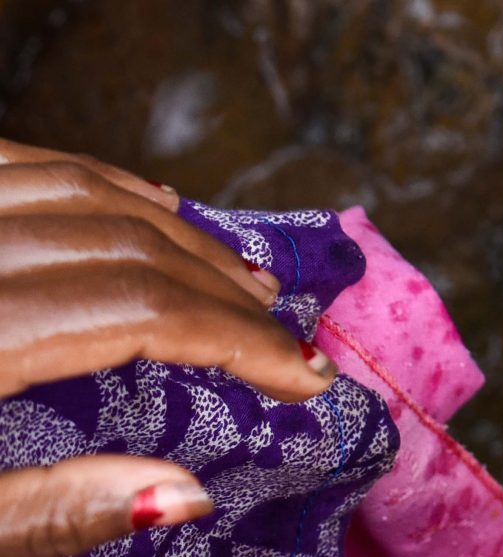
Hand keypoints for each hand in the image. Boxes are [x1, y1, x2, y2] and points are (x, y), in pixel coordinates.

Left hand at [0, 140, 340, 555]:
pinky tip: (140, 204)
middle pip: (124, 244)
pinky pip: (20, 161)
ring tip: (233, 274)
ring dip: (173, 228)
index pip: (140, 310)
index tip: (303, 380)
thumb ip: (50, 512)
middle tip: (283, 334)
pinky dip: (94, 178)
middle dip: (221, 288)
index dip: (237, 340)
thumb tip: (188, 491)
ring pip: (80, 187)